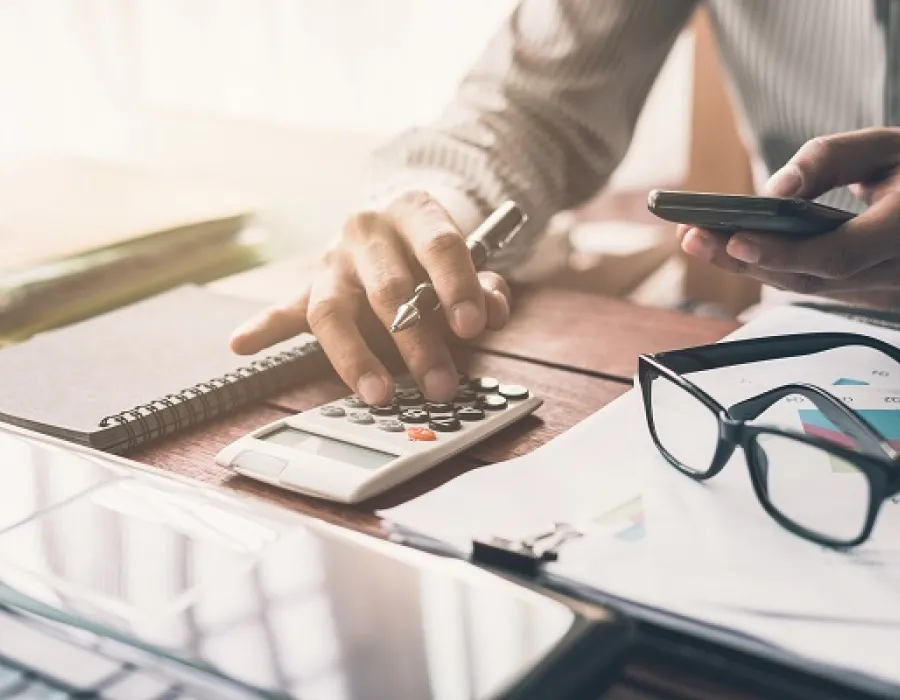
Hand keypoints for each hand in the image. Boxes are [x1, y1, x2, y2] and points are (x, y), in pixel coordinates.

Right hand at [229, 191, 511, 404]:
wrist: (395, 224)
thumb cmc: (433, 253)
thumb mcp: (468, 262)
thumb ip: (484, 286)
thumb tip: (492, 311)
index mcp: (413, 213)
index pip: (438, 246)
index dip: (457, 286)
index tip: (472, 326)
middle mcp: (367, 230)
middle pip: (388, 288)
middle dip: (416, 341)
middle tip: (440, 383)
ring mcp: (332, 259)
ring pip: (333, 309)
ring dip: (355, 357)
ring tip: (378, 394)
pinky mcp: (308, 286)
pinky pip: (283, 309)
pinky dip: (263, 328)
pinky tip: (241, 344)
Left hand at [677, 127, 899, 307]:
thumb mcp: (884, 145)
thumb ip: (830, 159)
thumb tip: (775, 190)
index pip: (839, 254)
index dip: (784, 252)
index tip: (736, 240)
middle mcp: (895, 269)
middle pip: (808, 277)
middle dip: (744, 259)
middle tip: (692, 236)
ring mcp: (881, 286)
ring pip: (804, 285)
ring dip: (746, 266)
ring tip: (697, 239)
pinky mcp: (862, 288)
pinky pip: (810, 282)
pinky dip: (768, 265)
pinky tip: (727, 248)